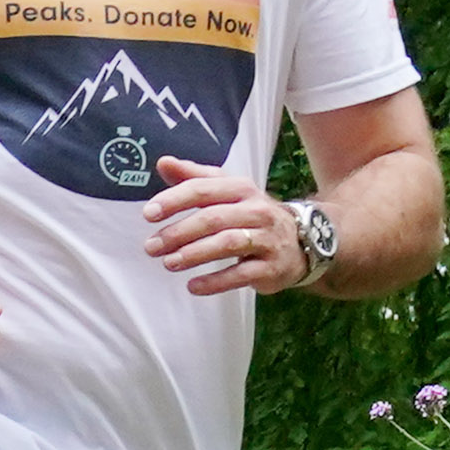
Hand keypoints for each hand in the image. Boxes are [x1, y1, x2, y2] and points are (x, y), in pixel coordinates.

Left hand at [143, 160, 306, 295]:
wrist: (301, 241)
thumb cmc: (251, 214)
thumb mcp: (227, 191)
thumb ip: (194, 178)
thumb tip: (163, 163)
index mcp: (241, 188)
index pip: (203, 189)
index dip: (174, 200)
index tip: (148, 213)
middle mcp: (256, 210)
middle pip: (212, 218)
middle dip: (178, 232)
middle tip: (151, 246)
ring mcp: (266, 239)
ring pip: (227, 243)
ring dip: (194, 254)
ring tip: (168, 263)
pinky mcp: (271, 267)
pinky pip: (241, 274)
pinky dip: (215, 281)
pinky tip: (193, 286)